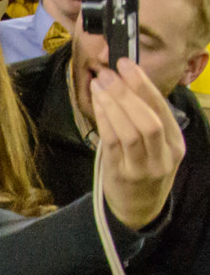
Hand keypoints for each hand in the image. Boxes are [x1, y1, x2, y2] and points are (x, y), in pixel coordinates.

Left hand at [91, 57, 183, 228]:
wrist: (138, 209)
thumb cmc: (145, 170)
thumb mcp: (158, 147)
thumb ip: (148, 121)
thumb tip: (126, 83)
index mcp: (176, 144)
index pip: (162, 109)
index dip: (144, 85)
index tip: (127, 65)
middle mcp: (163, 156)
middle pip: (149, 120)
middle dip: (128, 93)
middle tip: (110, 72)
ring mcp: (143, 167)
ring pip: (130, 131)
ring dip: (113, 104)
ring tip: (100, 84)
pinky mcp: (121, 174)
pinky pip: (112, 143)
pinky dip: (104, 120)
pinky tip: (98, 104)